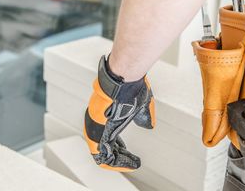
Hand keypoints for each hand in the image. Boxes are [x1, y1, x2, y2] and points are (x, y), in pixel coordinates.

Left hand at [84, 55, 154, 170]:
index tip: (129, 153)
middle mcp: (96, 123)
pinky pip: (103, 156)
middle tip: (132, 161)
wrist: (124, 81)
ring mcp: (95, 128)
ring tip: (132, 163)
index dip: (119, 148)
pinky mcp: (97, 133)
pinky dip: (116, 163)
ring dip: (118, 161)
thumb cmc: (131, 88)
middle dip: (119, 156)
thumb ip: (144, 117)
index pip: (108, 137)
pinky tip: (130, 163)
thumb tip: (149, 125)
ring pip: (102, 153)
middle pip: (104, 147)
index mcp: (105, 115)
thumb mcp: (141, 105)